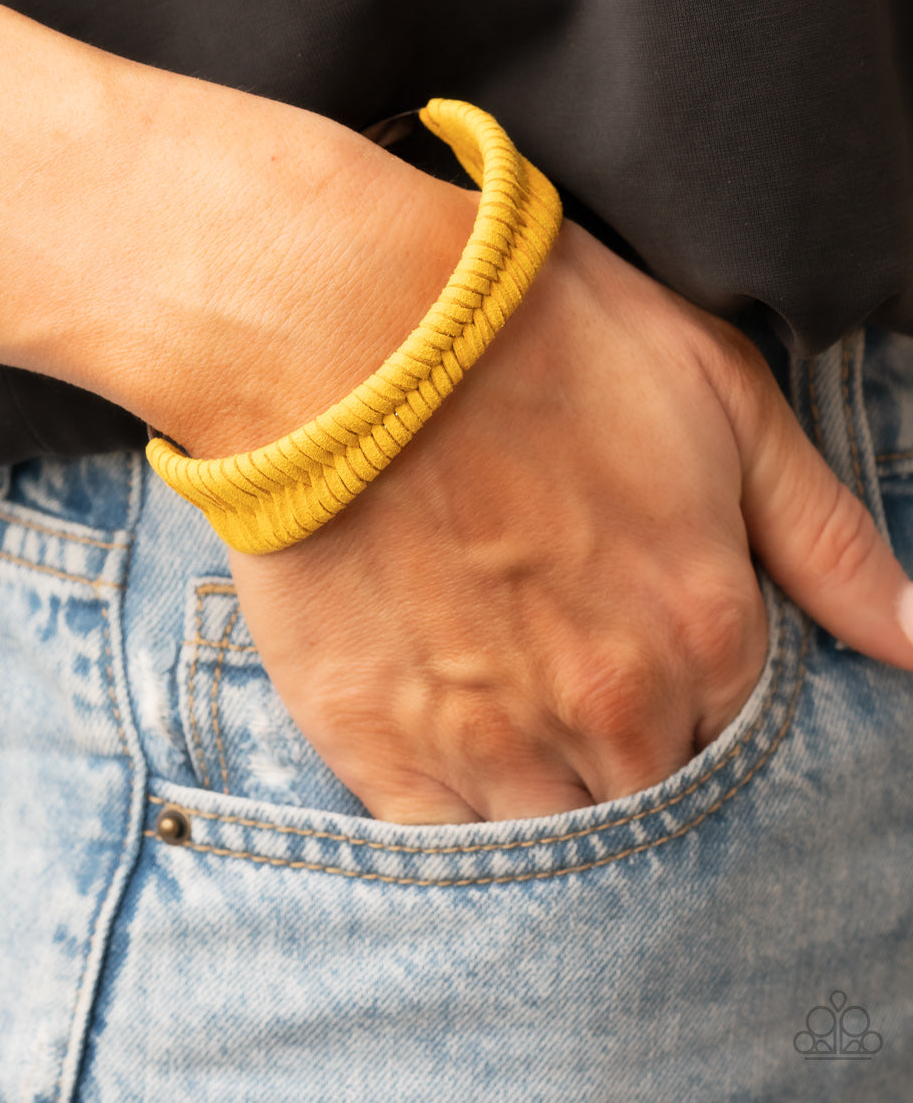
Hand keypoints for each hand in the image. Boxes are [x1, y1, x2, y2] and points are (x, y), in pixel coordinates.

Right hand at [226, 218, 912, 823]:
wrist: (347, 322)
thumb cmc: (539, 335)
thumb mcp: (720, 395)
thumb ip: (825, 534)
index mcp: (704, 626)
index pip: (745, 744)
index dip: (704, 708)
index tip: (659, 666)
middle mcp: (609, 706)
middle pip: (655, 804)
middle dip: (635, 761)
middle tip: (581, 686)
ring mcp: (490, 736)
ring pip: (557, 841)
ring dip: (551, 798)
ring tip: (514, 712)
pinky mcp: (377, 743)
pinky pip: (441, 850)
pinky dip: (460, 822)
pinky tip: (453, 750)